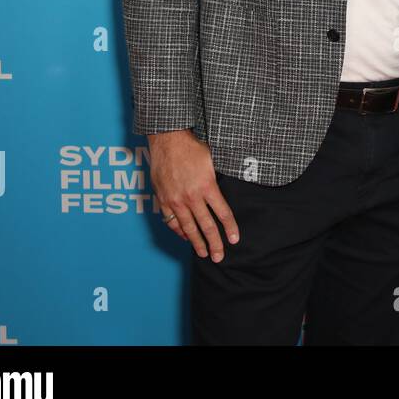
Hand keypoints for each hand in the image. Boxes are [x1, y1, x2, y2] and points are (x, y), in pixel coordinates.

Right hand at [148, 129, 238, 262]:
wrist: (167, 141)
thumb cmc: (193, 148)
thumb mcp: (213, 160)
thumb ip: (220, 178)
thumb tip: (234, 185)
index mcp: (207, 186)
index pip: (222, 213)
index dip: (229, 228)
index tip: (234, 240)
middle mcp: (191, 197)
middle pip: (206, 226)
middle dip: (214, 243)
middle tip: (219, 257)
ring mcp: (175, 200)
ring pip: (188, 227)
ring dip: (196, 242)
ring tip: (204, 253)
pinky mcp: (163, 200)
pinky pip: (172, 221)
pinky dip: (179, 231)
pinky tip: (186, 237)